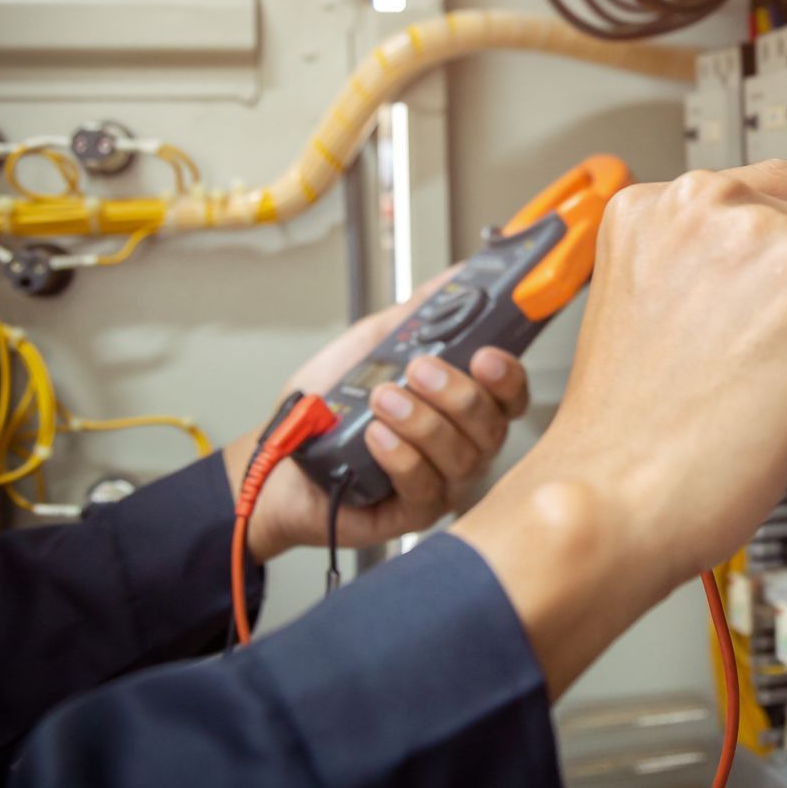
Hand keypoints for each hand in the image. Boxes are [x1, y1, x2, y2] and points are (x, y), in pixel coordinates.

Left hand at [226, 279, 530, 561]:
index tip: (486, 354)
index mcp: (463, 407)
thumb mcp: (373, 344)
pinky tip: (376, 436)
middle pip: (492, 426)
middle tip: (420, 369)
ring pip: (461, 457)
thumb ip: (418, 314)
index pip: (509, 395)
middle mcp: (462, 445)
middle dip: (459, 395)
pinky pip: (424, 487)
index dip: (507, 376)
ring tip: (383, 398)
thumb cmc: (326, 407)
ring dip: (423, 422)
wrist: (277, 454)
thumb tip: (456, 275)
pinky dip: (402, 457)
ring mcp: (441, 482)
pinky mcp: (412, 512)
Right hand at [452, 160, 786, 693]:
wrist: (612, 494)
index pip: (774, 187)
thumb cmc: (627, 433)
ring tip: (752, 394)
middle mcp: (708, 205)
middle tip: (758, 373)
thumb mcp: (655, 311)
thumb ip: (721, 271)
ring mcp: (765, 238)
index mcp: (654, 207)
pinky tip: (779, 409)